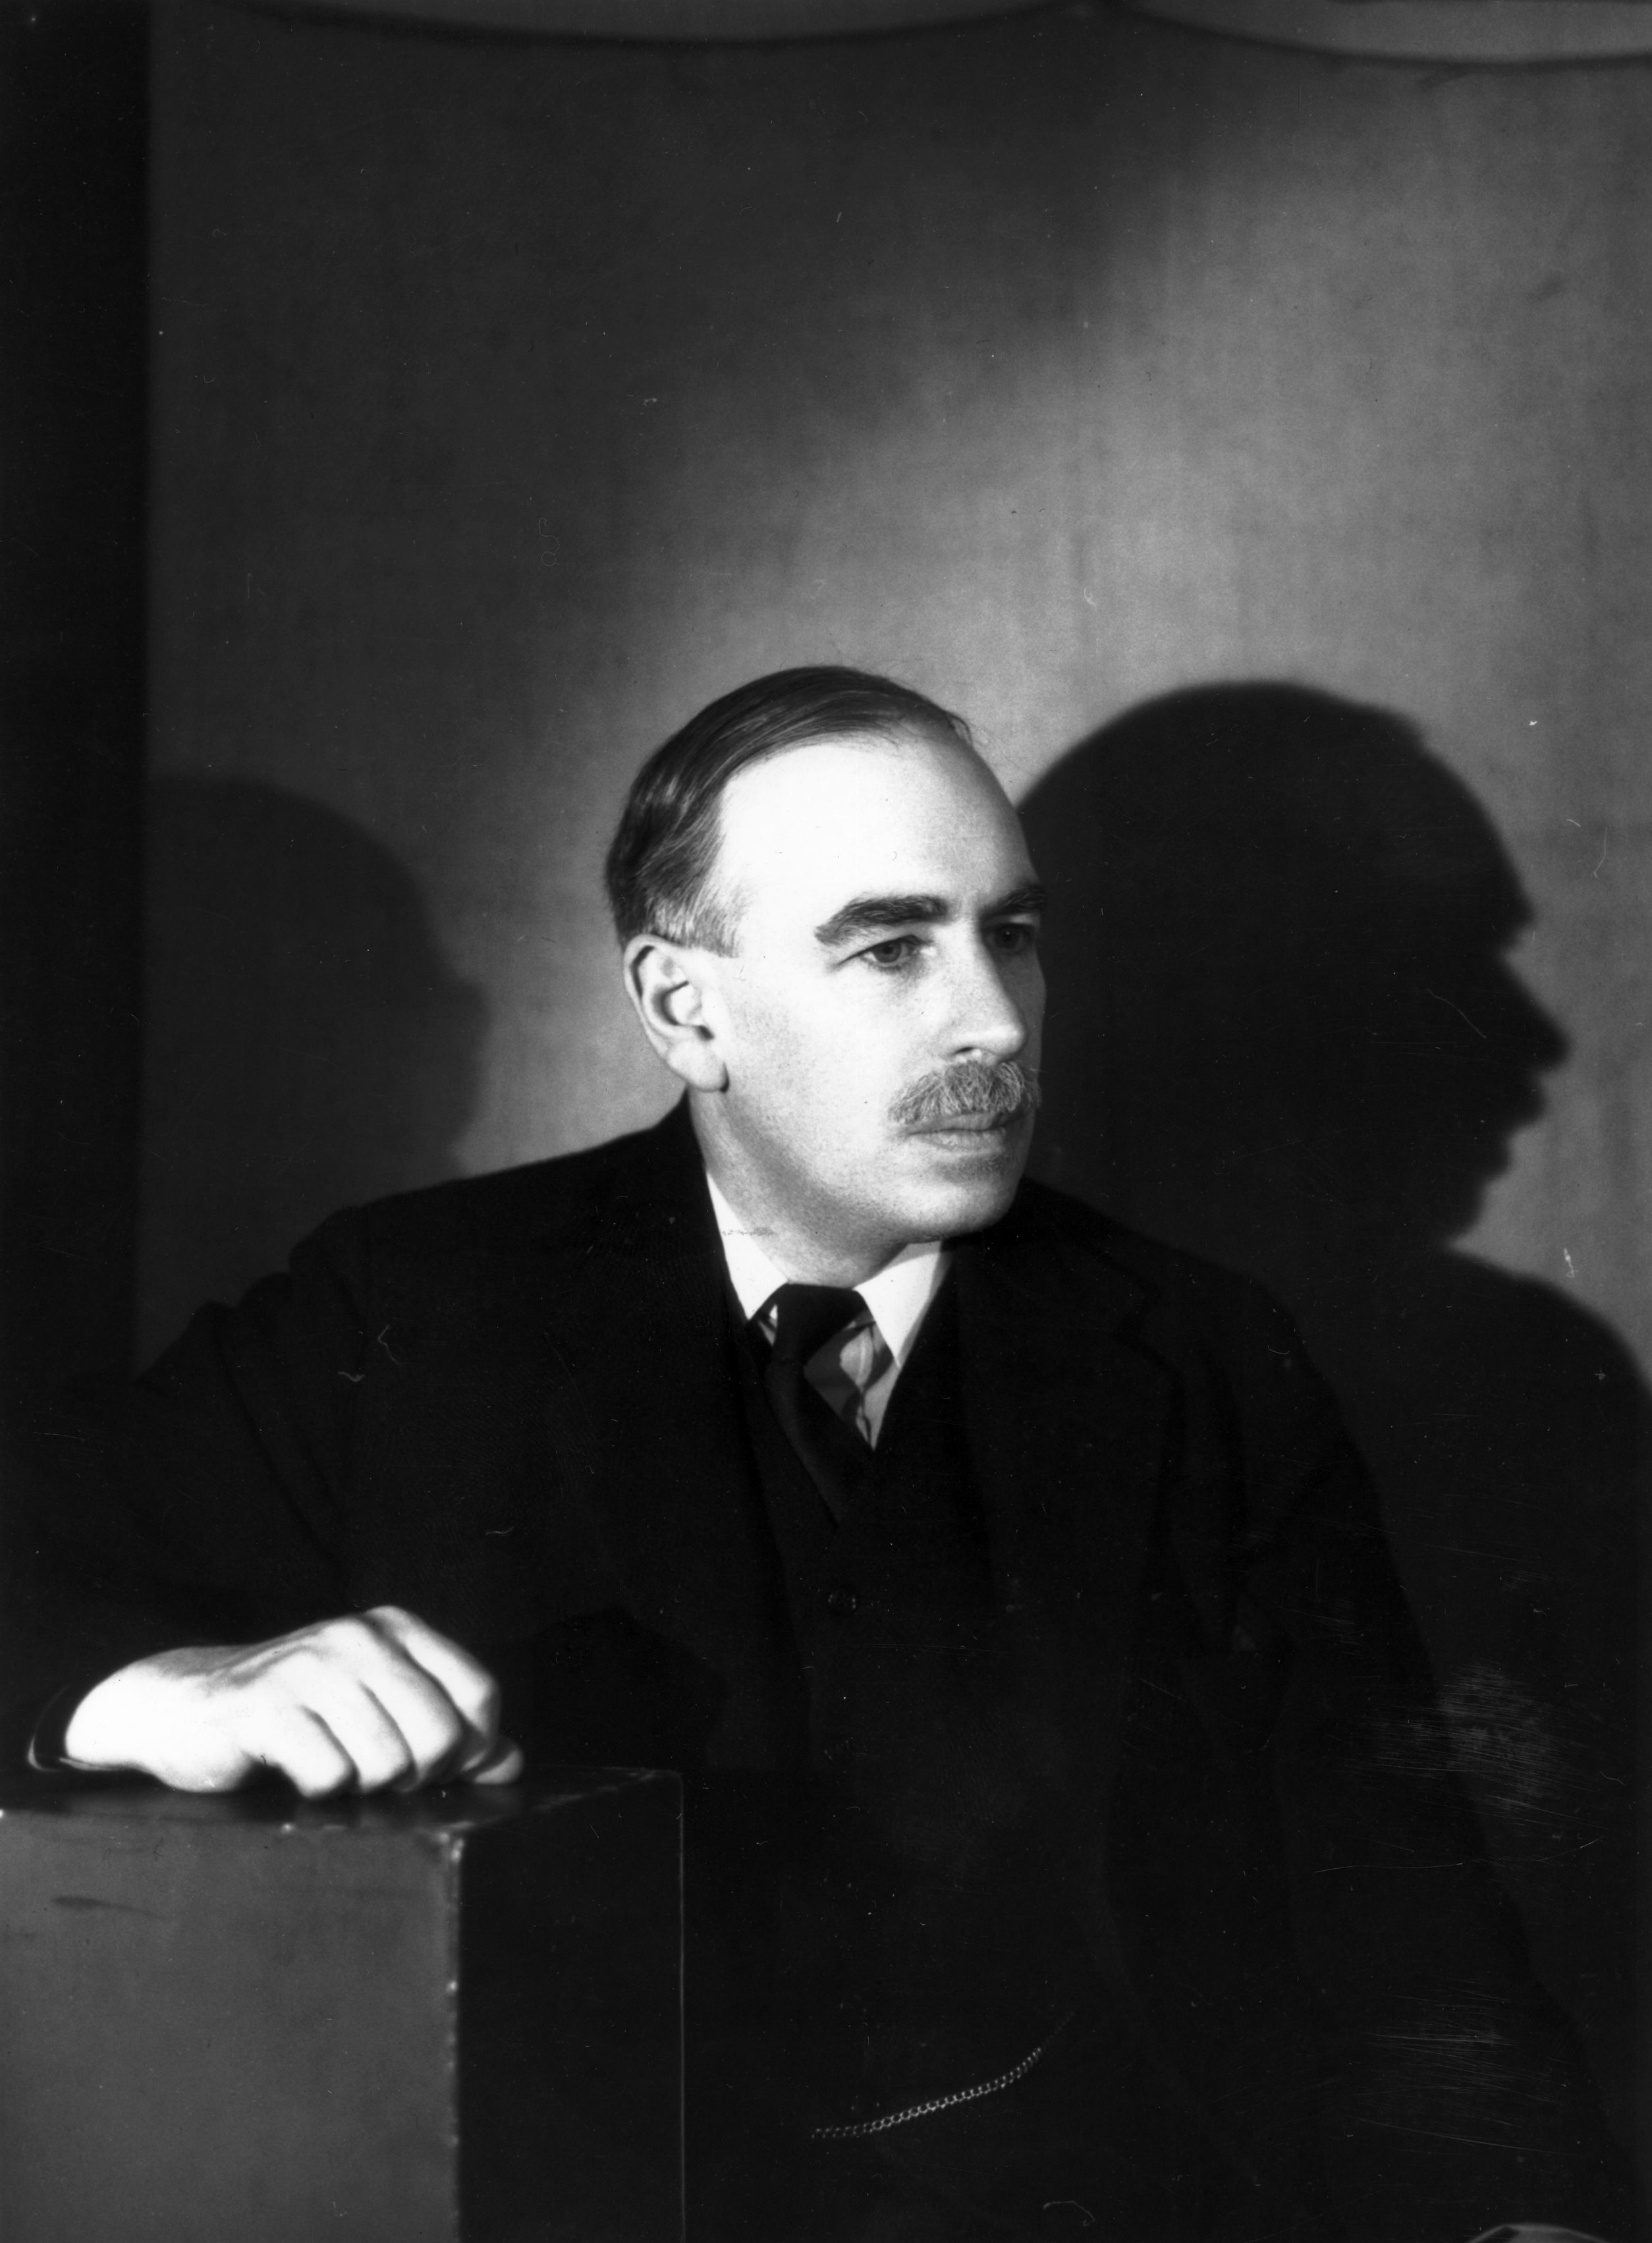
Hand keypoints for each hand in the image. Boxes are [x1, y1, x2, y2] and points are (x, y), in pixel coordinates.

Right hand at [61, 1606, 524, 1797]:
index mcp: (396, 1628)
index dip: (473, 1748)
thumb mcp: (378, 1706)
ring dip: (366, 1787)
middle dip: (419, 1776)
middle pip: (441, 1735)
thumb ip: (449, 1732)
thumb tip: (513, 1766)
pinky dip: (320, 1792)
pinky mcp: (264, 1707)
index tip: (441, 1769)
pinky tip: (298, 1774)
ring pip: (388, 1762)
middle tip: (382, 1779)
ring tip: (336, 1770)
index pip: (480, 1694)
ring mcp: (310, 1668)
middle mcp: (358, 1637)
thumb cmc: (298, 1713)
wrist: (186, 1708)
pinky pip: (330, 1775)